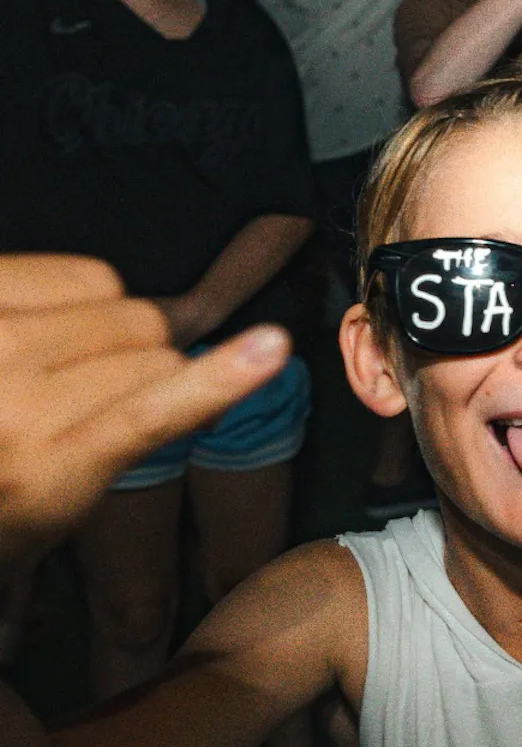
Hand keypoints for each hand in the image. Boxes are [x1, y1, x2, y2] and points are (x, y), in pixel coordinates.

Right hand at [0, 255, 289, 574]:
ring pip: (157, 363)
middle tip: (73, 410)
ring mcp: (16, 409)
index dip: (107, 319)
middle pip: (135, 320)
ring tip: (72, 439)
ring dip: (149, 398)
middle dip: (132, 359)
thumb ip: (48, 311)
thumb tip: (163, 302)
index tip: (84, 356)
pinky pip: (153, 408)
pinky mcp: (54, 464)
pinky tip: (270, 351)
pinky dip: (217, 382)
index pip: (95, 281)